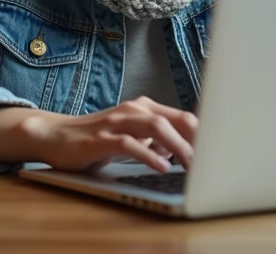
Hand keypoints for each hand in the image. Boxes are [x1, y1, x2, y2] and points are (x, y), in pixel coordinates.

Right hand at [20, 97, 196, 172]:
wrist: (55, 135)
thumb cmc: (96, 138)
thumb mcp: (131, 137)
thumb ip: (156, 141)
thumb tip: (183, 151)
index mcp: (144, 108)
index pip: (182, 117)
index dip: (203, 133)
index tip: (220, 150)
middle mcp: (133, 110)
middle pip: (174, 119)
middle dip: (196, 140)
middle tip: (213, 160)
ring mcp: (116, 121)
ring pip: (155, 127)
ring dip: (177, 146)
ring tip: (193, 164)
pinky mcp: (101, 138)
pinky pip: (129, 144)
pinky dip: (148, 155)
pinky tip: (161, 167)